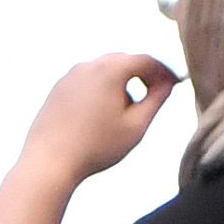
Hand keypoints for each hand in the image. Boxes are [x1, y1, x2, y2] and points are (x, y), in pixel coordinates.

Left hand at [0, 53, 180, 223]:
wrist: (48, 163)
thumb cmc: (95, 147)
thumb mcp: (136, 126)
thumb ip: (157, 100)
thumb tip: (166, 84)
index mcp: (110, 69)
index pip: (146, 60)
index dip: (164, 72)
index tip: (174, 85)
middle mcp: (87, 65)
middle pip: (124, 61)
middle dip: (142, 74)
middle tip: (156, 93)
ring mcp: (69, 76)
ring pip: (104, 71)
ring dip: (121, 83)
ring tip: (127, 109)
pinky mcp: (56, 90)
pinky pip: (86, 83)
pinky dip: (100, 90)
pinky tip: (103, 115)